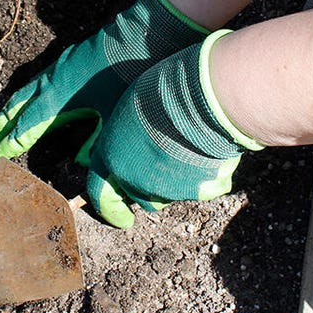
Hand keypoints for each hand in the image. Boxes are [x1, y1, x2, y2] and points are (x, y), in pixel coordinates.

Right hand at [0, 0, 208, 163]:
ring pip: (27, 90)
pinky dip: (29, 93)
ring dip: (13, 107)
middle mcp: (53, 81)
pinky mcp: (70, 58)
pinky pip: (40, 79)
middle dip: (3, 125)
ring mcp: (60, 66)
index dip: (11, 144)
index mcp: (58, 98)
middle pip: (18, 106)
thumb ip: (97, 145)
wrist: (145, 35)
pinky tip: (37, 96)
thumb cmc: (130, 75)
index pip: (26, 127)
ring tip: (4, 120)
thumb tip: (82, 165)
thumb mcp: (114, 117)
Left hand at [86, 31, 262, 227]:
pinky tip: (211, 151)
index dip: (110, 209)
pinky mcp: (200, 191)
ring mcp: (170, 188)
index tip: (123, 220)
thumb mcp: (127, 107)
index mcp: (112, 158)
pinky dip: (208, 174)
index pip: (101, 194)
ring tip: (188, 148)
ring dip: (176, 181)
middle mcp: (137, 180)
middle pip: (141, 198)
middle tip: (164, 162)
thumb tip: (116, 147)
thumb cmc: (161, 92)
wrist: (201, 97)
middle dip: (150, 187)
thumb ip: (121, 135)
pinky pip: (205, 188)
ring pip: (171, 195)